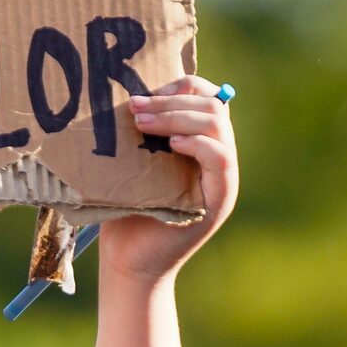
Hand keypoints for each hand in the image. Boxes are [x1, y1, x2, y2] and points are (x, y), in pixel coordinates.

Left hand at [98, 74, 237, 285]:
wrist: (128, 260)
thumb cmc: (124, 209)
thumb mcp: (133, 160)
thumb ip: (142, 130)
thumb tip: (127, 89)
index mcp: (200, 140)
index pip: (206, 95)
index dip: (179, 85)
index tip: (144, 93)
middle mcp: (217, 155)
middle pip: (213, 104)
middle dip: (172, 100)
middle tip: (135, 108)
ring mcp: (222, 178)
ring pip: (218, 125)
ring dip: (178, 117)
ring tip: (143, 124)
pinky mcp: (219, 199)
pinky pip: (221, 159)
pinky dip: (197, 144)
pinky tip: (170, 144)